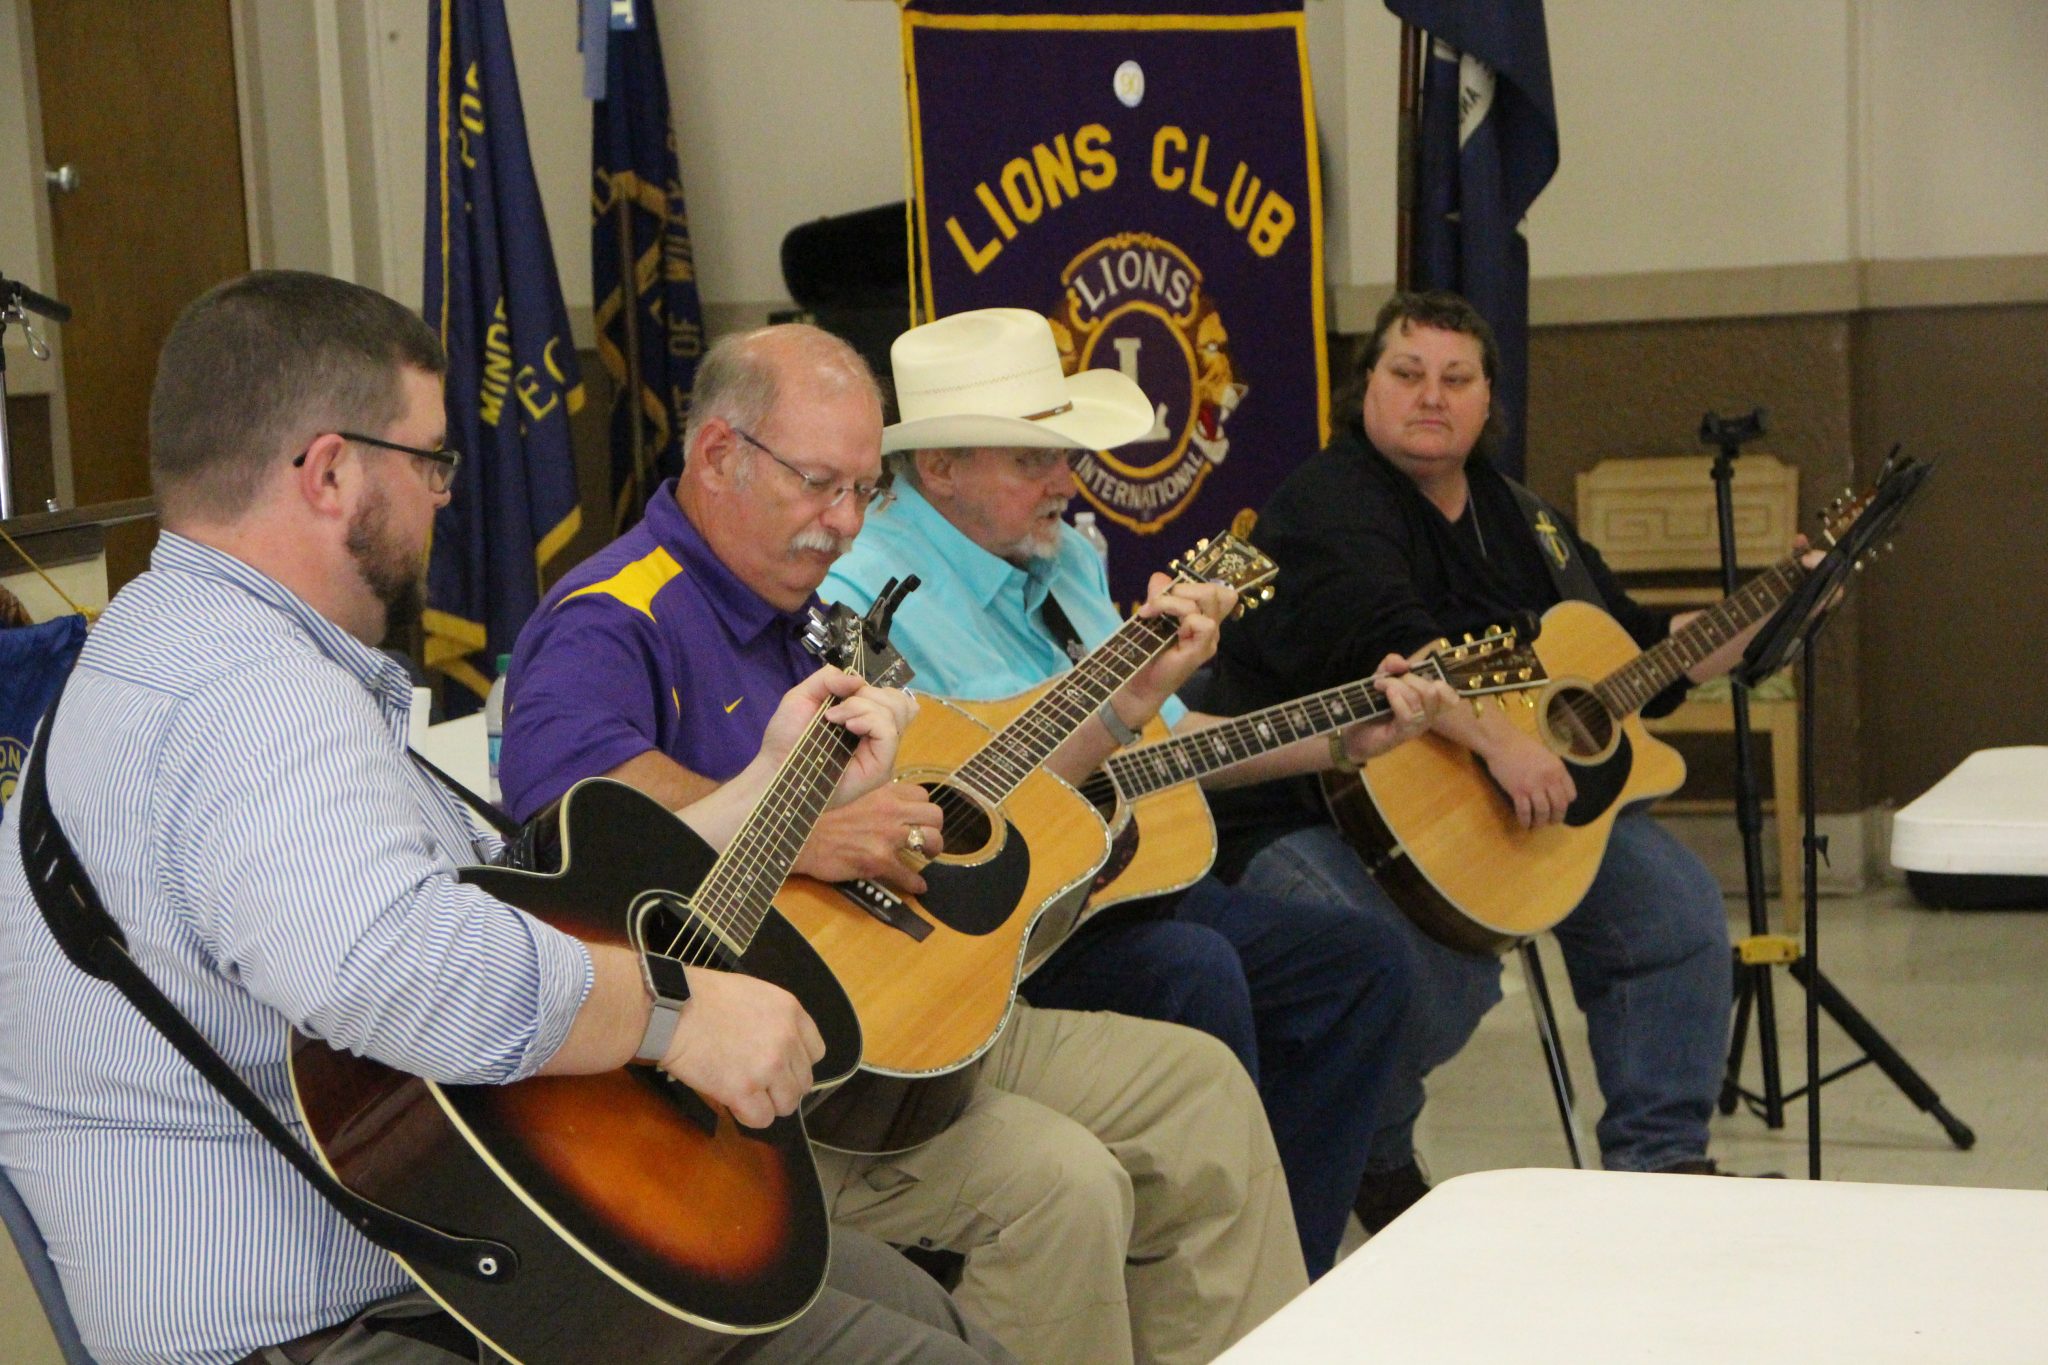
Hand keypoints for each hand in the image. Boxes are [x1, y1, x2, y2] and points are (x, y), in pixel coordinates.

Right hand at [658, 967, 825, 1128]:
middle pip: (803, 1081)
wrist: (671, 1009)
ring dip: (767, 1103)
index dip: (796, 1063)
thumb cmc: (701, 996)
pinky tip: (733, 1102)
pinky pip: (762, 1119)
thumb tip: (777, 1044)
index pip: (816, 1052)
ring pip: (787, 1104)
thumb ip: (773, 1019)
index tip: (779, 1067)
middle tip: (757, 1083)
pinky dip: (748, 1116)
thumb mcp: (752, 993)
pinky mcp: (744, 1090)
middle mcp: (787, 1039)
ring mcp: (768, 1066)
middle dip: (781, 1086)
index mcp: (791, 1011)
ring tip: (745, 1093)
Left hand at [759, 667, 918, 805]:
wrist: (776, 767)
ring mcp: (882, 752)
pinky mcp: (881, 767)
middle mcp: (878, 735)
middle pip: (899, 701)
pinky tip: (849, 726)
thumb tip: (859, 679)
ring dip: (863, 706)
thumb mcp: (803, 695)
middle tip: (836, 709)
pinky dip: (870, 720)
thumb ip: (829, 679)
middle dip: (868, 694)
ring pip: (896, 712)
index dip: (870, 689)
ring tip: (834, 718)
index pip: (891, 697)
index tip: (839, 696)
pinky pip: (889, 732)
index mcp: (865, 719)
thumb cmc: (787, 735)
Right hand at [793, 782, 946, 894]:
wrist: (807, 841)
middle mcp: (890, 811)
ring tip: (924, 857)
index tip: (917, 820)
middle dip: (934, 829)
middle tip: (925, 840)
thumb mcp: (861, 799)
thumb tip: (904, 811)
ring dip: (932, 852)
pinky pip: (910, 875)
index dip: (922, 809)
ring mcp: (887, 836)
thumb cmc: (831, 822)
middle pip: (935, 815)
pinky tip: (917, 886)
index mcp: (885, 793)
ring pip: (931, 841)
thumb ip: (884, 801)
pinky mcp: (880, 861)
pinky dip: (916, 883)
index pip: (923, 795)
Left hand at [1120, 572, 1237, 716]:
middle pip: (1216, 590)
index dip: (1196, 583)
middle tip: (1157, 602)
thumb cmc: (1146, 650)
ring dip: (1173, 600)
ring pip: (1208, 600)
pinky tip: (1165, 629)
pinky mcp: (1201, 650)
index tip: (1168, 592)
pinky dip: (1181, 617)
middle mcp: (1211, 627)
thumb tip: (1161, 577)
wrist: (1139, 684)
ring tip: (1151, 612)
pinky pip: (1204, 623)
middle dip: (1183, 587)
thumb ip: (1159, 594)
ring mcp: (1209, 640)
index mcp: (1203, 617)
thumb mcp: (1152, 614)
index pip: (1219, 590)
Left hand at [1340, 654, 1459, 763]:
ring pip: (1419, 700)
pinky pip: (1408, 715)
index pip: (1451, 695)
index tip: (1413, 674)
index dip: (1438, 680)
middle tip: (1387, 680)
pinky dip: (1397, 700)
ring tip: (1379, 685)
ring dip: (1397, 685)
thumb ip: (1391, 666)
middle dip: (1409, 678)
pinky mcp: (1402, 735)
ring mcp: (1416, 727)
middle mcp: (1427, 716)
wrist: (1353, 734)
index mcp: (1428, 703)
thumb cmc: (1372, 707)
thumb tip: (1403, 663)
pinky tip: (1386, 693)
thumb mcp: (1382, 679)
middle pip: (1432, 691)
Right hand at [1484, 729, 1576, 829]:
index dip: (1565, 804)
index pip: (1570, 795)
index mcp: (1558, 769)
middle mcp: (1549, 779)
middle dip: (1556, 818)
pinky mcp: (1517, 791)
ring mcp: (1533, 786)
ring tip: (1537, 825)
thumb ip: (1553, 772)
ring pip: (1543, 812)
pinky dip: (1525, 821)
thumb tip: (1555, 789)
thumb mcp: (1546, 756)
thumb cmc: (1522, 747)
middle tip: (1551, 822)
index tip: (1558, 807)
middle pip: (1559, 806)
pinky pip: (1524, 812)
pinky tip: (1525, 825)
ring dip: (1541, 822)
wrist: (1501, 742)